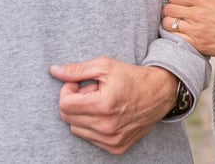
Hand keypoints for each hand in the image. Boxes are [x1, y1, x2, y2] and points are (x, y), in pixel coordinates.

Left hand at [49, 57, 176, 154]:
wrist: (160, 94)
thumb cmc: (132, 77)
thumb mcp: (105, 66)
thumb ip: (77, 69)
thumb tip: (54, 71)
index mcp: (103, 105)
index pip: (65, 104)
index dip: (67, 91)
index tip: (78, 84)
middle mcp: (107, 126)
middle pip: (68, 118)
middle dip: (74, 102)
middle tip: (91, 92)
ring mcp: (112, 140)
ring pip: (76, 130)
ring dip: (83, 115)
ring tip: (99, 103)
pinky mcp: (117, 148)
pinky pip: (90, 139)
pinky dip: (92, 126)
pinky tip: (106, 114)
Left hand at [162, 0, 214, 59]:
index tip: (178, 3)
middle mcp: (197, 13)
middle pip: (168, 9)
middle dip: (169, 10)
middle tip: (174, 13)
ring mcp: (196, 29)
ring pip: (168, 24)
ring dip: (169, 23)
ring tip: (175, 23)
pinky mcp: (198, 43)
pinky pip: (175, 38)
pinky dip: (173, 36)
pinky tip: (179, 34)